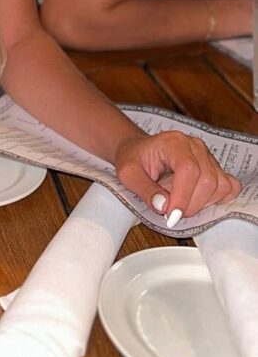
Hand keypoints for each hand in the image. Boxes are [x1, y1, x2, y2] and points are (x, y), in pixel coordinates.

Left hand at [114, 130, 240, 224]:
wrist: (139, 152)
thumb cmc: (134, 160)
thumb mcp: (128, 174)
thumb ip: (144, 190)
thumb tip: (163, 206)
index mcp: (173, 142)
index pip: (188, 169)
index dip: (183, 196)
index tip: (171, 214)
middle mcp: (194, 146)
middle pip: (207, 180)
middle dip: (191, 204)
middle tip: (171, 212)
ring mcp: (207, 156)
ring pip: (220, 186)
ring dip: (202, 203)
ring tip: (180, 201)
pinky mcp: (215, 167)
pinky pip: (229, 187)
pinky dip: (216, 200)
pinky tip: (197, 200)